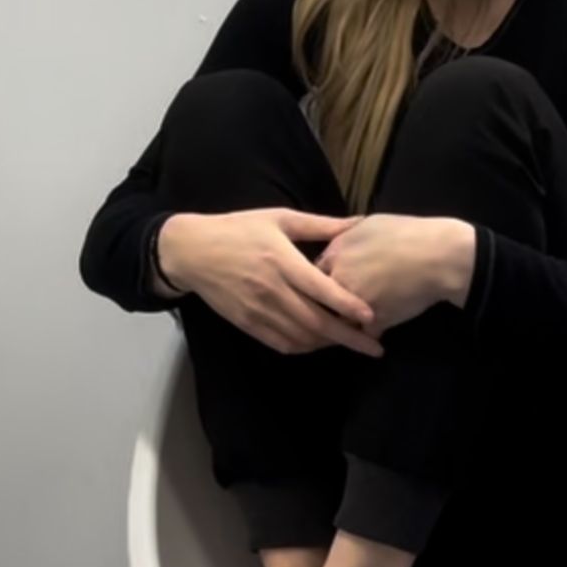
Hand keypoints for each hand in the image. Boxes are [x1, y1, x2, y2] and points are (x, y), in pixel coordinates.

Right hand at [157, 209, 383, 357]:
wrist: (192, 251)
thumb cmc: (239, 229)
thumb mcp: (279, 218)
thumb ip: (320, 225)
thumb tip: (358, 222)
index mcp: (282, 262)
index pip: (322, 291)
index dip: (348, 306)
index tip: (371, 317)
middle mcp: (272, 291)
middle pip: (316, 323)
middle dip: (348, 338)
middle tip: (375, 347)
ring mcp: (258, 311)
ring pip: (301, 338)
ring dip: (328, 344)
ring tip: (351, 344)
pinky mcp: (247, 323)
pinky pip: (281, 343)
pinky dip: (304, 347)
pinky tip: (318, 344)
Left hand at [316, 214, 475, 333]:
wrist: (439, 256)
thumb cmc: (407, 233)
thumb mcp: (370, 223)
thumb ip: (346, 235)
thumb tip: (337, 243)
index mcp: (336, 253)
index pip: (313, 272)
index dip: (322, 279)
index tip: (331, 282)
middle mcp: (339, 279)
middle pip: (320, 298)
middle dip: (328, 303)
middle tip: (339, 305)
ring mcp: (354, 303)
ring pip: (339, 319)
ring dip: (346, 321)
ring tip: (356, 320)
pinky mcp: (374, 323)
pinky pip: (364, 334)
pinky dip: (371, 334)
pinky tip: (378, 329)